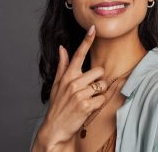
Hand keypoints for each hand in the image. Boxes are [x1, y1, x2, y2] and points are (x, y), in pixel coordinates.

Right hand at [36, 25, 106, 149]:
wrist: (55, 129)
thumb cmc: (58, 105)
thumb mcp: (57, 85)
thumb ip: (62, 65)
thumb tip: (62, 47)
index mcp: (67, 76)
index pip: (78, 54)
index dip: (87, 40)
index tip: (93, 28)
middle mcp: (73, 82)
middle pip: (99, 71)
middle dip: (98, 81)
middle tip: (88, 91)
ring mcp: (79, 94)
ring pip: (102, 85)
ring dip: (98, 93)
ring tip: (87, 100)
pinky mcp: (86, 105)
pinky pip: (102, 99)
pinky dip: (98, 104)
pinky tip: (88, 108)